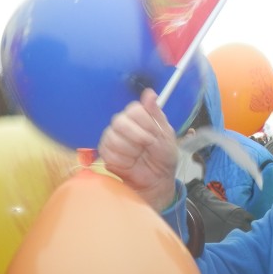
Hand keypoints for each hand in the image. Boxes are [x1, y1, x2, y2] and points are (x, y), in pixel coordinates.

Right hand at [97, 88, 177, 210]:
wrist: (158, 180)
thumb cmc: (163, 157)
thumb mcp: (166, 135)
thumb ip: (156, 114)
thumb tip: (150, 93)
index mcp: (139, 117)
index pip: (134, 109)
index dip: (145, 123)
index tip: (154, 134)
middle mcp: (124, 124)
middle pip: (120, 121)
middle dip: (137, 137)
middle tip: (146, 146)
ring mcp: (112, 137)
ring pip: (113, 137)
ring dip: (131, 150)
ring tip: (139, 156)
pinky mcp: (106, 152)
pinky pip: (108, 152)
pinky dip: (123, 160)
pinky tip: (131, 163)